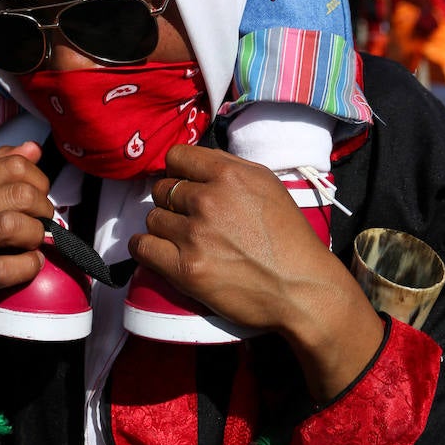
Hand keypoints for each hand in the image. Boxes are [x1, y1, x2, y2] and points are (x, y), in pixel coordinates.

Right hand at [0, 142, 51, 360]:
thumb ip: (0, 171)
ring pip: (13, 226)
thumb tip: (33, 148)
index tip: (39, 200)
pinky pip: (7, 267)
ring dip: (36, 236)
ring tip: (34, 244)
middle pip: (20, 193)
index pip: (14, 165)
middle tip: (42, 225)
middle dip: (43, 210)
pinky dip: (29, 266)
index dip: (39, 182)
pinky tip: (30, 265)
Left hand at [131, 145, 382, 401]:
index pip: (175, 157)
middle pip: (162, 189)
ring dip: (164, 227)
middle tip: (190, 218)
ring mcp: (194, 235)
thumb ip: (228, 167)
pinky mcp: (185, 269)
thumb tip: (195, 163)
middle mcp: (207, 200)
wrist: (301, 288)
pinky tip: (159, 252)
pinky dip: (146, 248)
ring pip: (153, 218)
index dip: (178, 171)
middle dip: (172, 202)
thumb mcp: (266, 183)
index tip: (184, 185)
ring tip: (184, 240)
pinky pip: (142, 247)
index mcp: (228, 174)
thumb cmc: (288, 236)